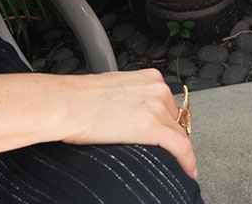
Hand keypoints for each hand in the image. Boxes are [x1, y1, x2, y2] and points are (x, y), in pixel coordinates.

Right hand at [58, 69, 196, 178]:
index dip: (172, 125)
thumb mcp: (112, 91)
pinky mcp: (152, 126)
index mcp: (148, 78)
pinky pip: (181, 148)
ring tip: (178, 166)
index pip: (171, 106)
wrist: (64, 104)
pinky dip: (187, 162)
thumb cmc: (77, 100)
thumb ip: (129, 100)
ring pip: (181, 134)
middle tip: (170, 154)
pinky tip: (188, 172)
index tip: (173, 137)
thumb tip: (130, 117)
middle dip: (174, 137)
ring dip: (179, 151)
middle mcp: (157, 89)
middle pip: (178, 120)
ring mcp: (157, 106)